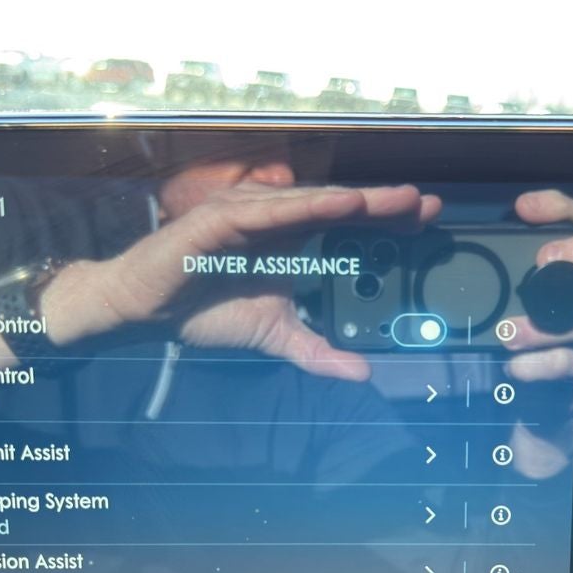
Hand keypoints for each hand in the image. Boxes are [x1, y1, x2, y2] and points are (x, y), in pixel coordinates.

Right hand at [99, 181, 440, 380]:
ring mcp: (250, 213)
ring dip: (357, 199)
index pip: (347, 224)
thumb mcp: (274, 335)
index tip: (427, 222)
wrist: (145, 310)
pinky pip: (273, 209)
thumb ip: (317, 351)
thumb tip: (362, 373)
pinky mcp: (223, 217)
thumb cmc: (204, 311)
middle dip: (384, 205)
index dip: (385, 220)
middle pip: (339, 207)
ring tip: (397, 201)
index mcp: (291, 239)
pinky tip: (342, 203)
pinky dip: (308, 205)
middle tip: (427, 204)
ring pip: (313, 202)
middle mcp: (276, 220)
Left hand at [498, 190, 572, 476]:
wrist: (531, 405)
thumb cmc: (520, 338)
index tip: (522, 209)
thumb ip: (501, 271)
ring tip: (508, 333)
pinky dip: (542, 365)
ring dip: (550, 325)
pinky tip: (515, 367)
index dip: (562, 208)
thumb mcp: (510, 298)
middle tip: (544, 261)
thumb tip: (461, 245)